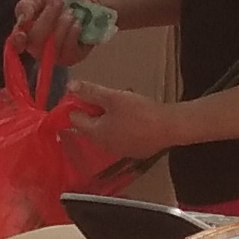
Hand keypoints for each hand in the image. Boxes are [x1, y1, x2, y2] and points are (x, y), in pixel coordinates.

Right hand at [15, 0, 79, 62]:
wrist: (84, 4)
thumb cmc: (58, 2)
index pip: (15, 44)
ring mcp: (53, 56)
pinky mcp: (70, 58)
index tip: (21, 35)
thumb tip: (22, 20)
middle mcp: (36, 49)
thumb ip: (27, 6)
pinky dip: (73, 34)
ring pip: (53, 46)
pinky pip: (68, 51)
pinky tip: (77, 24)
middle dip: (47, 19)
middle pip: (35, 42)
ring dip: (63, 24)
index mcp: (25, 33)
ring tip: (70, 12)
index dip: (17, 42)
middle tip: (58, 2)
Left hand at [59, 81, 178, 170]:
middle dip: (96, 111)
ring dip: (110, 118)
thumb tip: (69, 86)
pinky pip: (120, 137)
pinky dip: (122, 127)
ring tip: (124, 105)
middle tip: (111, 97)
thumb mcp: (113, 97)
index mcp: (95, 133)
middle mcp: (103, 146)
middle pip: (91, 126)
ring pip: (106, 131)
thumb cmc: (139, 112)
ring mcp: (119, 151)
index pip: (75, 119)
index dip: (78, 104)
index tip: (90, 93)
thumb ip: (91, 92)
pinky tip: (134, 118)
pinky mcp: (133, 151)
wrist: (169, 128)